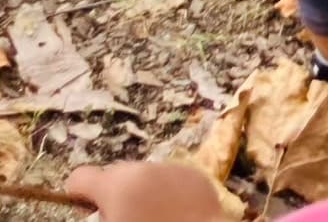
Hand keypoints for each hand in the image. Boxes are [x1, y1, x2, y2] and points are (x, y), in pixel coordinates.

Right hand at [68, 163, 222, 221]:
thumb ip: (101, 217)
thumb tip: (100, 212)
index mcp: (115, 185)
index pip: (80, 177)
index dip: (78, 195)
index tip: (87, 210)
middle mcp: (141, 168)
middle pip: (114, 175)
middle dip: (113, 195)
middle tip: (122, 218)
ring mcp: (170, 168)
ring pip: (143, 176)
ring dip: (141, 192)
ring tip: (151, 217)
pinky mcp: (193, 175)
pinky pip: (170, 179)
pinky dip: (166, 192)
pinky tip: (173, 214)